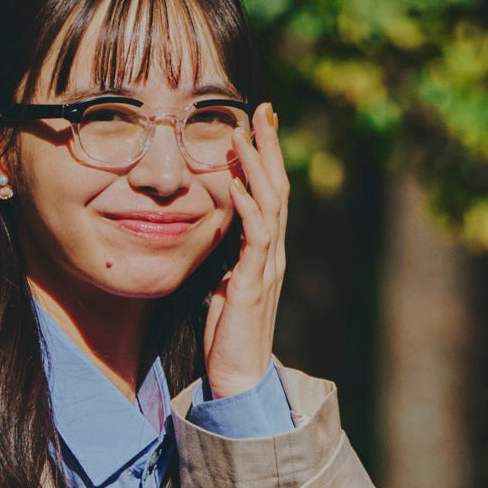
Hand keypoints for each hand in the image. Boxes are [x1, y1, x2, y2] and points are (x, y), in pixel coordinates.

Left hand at [202, 102, 288, 399]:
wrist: (239, 377)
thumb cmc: (228, 333)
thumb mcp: (223, 282)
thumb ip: (223, 254)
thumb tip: (210, 226)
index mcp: (264, 249)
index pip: (269, 192)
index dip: (264, 156)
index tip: (256, 121)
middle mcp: (273, 251)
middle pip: (276, 187)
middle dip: (268, 147)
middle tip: (261, 110)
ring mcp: (268, 265)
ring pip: (270, 204)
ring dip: (256, 167)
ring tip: (243, 135)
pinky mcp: (254, 283)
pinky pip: (255, 237)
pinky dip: (245, 207)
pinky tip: (233, 184)